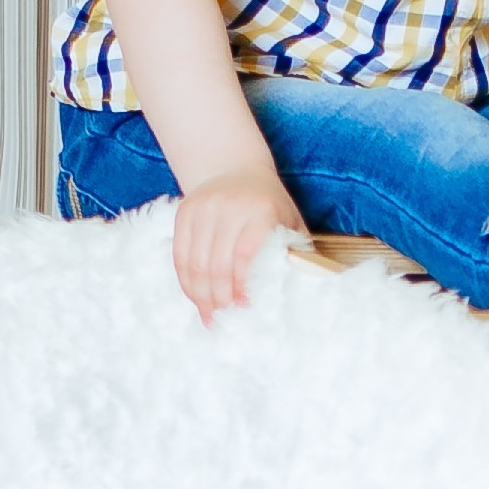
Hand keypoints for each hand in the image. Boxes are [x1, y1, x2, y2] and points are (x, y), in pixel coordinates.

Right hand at [172, 166, 307, 325]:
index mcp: (260, 209)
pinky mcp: (184, 213)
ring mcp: (203, 209)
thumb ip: (297, 250)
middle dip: (218, 298)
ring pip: (195, 263)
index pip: (245, 252)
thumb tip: (308, 288)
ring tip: (209, 316)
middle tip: (223, 320)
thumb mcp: (289, 219)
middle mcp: (228, 207)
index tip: (244, 306)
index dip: (242, 283)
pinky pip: (180, 255)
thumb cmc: (269, 202)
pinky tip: (196, 297)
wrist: (235, 168)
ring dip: (200, 295)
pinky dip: (187, 281)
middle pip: (216, 263)